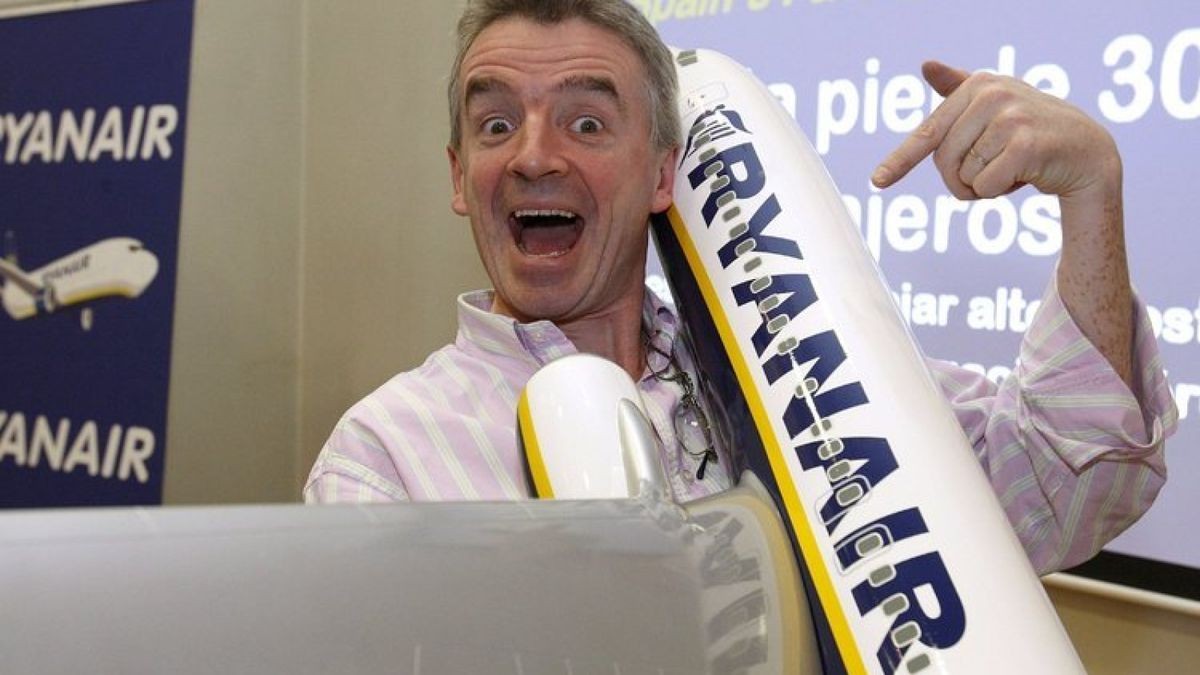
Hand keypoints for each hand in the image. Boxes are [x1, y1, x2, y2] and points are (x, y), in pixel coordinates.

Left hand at [872, 61, 1119, 202]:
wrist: (1087, 151)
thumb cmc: (1032, 129)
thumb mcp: (994, 105)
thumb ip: (959, 87)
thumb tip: (925, 63)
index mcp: (977, 85)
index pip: (928, 132)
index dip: (900, 161)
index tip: (877, 182)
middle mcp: (991, 95)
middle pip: (943, 162)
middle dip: (962, 179)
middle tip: (993, 169)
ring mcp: (1010, 117)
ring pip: (964, 177)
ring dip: (984, 185)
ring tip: (1014, 166)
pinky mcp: (1025, 144)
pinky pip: (985, 187)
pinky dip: (1000, 192)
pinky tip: (1025, 175)